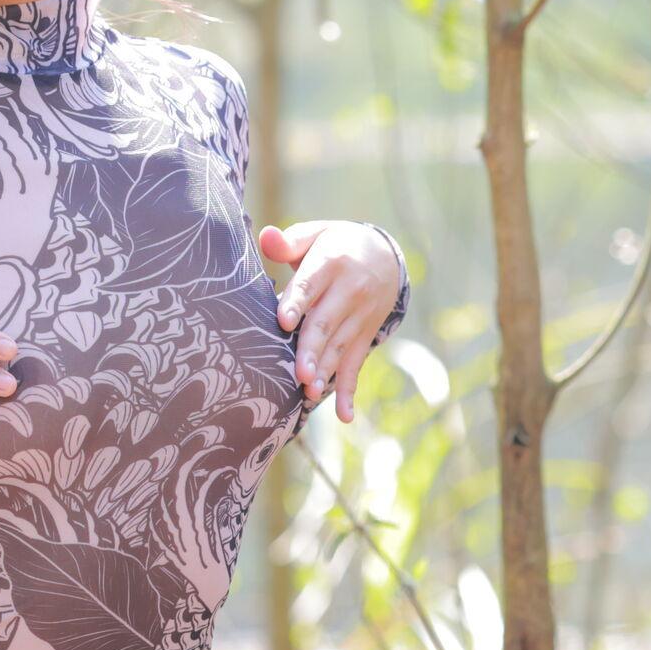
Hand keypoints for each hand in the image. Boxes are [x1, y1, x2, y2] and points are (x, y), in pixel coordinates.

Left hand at [261, 219, 400, 422]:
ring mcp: (359, 317)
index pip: (310, 285)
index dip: (297, 303)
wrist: (385, 256)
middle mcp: (349, 292)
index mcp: (331, 262)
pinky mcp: (364, 336)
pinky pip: (356, 365)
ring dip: (325, 371)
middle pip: (325, 323)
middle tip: (299, 372)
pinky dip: (350, 391)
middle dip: (312, 349)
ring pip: (339, 347)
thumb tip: (266, 237)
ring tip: (309, 391)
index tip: (283, 320)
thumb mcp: (317, 234)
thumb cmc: (335, 244)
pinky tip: (345, 415)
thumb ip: (290, 241)